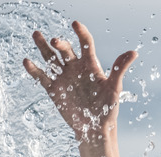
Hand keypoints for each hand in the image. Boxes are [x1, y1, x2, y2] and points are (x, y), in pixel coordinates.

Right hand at [23, 21, 136, 141]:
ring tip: (37, 35)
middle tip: (56, 41)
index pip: (86, 44)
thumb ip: (120, 69)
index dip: (81, 33)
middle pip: (65, 49)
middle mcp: (75, 68)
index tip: (75, 24)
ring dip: (43, 47)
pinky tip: (27, 61)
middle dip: (60, 43)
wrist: (95, 128)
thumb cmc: (108, 108)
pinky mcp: (53, 89)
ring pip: (51, 58)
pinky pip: (42, 77)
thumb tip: (133, 52)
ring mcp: (63, 77)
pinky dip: (34, 70)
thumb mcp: (115, 88)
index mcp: (90, 65)